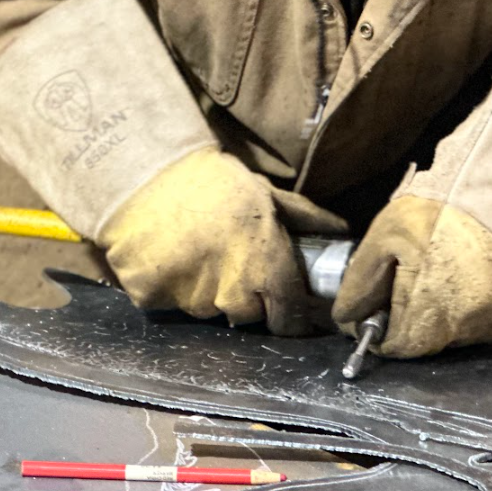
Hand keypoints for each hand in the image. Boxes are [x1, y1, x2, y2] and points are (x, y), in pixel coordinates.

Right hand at [98, 147, 346, 335]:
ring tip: (197, 252)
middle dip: (244, 295)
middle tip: (231, 260)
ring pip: (207, 309)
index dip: (288, 315)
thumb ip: (306, 219)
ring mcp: (190, 297)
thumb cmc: (214, 182)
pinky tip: (169, 256)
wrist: (149, 171)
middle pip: (246, 314)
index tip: (282, 305)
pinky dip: (169, 286)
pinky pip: (169, 303)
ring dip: (206, 290)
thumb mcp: (266, 194)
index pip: (288, 318)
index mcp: (265, 266)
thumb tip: (343, 230)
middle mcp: (230, 289)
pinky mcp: (153, 298)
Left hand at [331, 194, 491, 357]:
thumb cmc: (437, 213)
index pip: (397, 347)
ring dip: (439, 318)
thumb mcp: (385, 234)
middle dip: (410, 322)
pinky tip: (465, 282)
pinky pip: (482, 327)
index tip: (377, 310)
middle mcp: (463, 325)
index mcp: (428, 308)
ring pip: (453, 337)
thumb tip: (346, 318)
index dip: (381, 331)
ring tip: (439, 278)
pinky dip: (469, 312)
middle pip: (425, 344)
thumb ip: (360, 281)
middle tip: (409, 286)